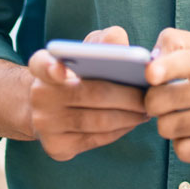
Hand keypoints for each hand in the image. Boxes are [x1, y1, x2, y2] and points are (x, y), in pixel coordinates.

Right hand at [28, 26, 149, 160]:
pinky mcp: (57, 147)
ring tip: (148, 108)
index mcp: (43, 65)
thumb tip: (120, 42)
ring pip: (98, 120)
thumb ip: (103, 40)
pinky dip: (120, 130)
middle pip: (91, 93)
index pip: (41, 64)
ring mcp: (45, 124)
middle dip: (127, 95)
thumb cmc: (77, 72)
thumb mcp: (87, 50)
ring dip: (129, 115)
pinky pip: (97, 139)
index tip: (61, 70)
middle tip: (150, 94)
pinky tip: (133, 121)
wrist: (50, 108)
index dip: (50, 67)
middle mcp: (39, 95)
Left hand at [144, 28, 189, 162]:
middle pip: (164, 101)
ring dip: (167, 124)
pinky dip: (182, 144)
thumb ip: (177, 43)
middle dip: (154, 102)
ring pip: (169, 127)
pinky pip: (185, 151)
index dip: (165, 68)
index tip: (150, 74)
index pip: (188, 61)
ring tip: (180, 117)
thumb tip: (149, 61)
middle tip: (162, 101)